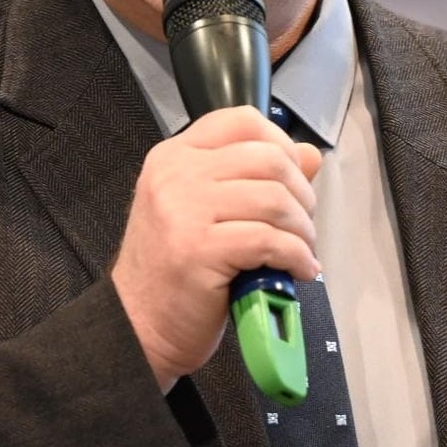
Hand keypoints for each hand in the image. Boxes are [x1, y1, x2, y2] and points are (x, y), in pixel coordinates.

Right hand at [111, 105, 322, 391]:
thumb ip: (254, 177)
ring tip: (301, 250)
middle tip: (301, 224)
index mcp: (174, 156)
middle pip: (268, 157)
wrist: (137, 326)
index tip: (293, 178)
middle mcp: (175, 174)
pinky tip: (299, 270)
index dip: (281, 144)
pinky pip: (270, 240)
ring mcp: (184, 210)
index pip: (242, 120)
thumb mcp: (206, 210)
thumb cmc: (173, 271)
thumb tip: (310, 153)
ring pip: (275, 198)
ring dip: (303, 228)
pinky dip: (297, 256)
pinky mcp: (200, 250)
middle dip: (301, 193)